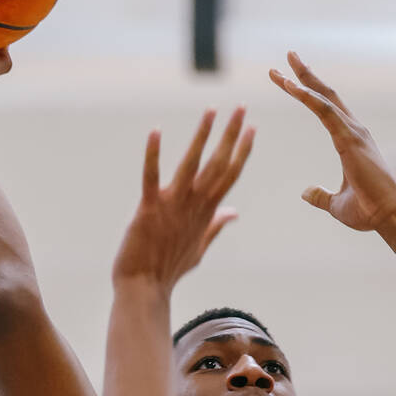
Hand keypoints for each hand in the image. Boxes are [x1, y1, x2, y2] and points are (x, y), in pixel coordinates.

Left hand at [113, 108, 253, 289]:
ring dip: (202, 137)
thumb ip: (216, 225)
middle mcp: (194, 205)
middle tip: (241, 108)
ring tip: (211, 111)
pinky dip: (152, 155)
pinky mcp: (148, 208)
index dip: (241, 150)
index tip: (252, 128)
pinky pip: (150, 177)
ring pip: (192, 165)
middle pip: (218, 164)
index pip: (229, 174)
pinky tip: (155, 131)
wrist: (144, 287)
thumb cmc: (169, 268)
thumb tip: (233, 213)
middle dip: (231, 135)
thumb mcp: (200, 246)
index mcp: (206, 211)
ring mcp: (172, 205)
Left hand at [269, 52, 395, 231]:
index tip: (288, 78)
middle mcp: (353, 130)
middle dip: (306, 74)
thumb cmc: (368, 210)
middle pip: (325, 95)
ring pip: (323, 99)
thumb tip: (305, 192)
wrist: (389, 216)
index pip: (325, 108)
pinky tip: (290, 86)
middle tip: (289, 55)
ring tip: (280, 69)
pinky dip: (306, 97)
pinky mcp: (349, 139)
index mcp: (350, 140)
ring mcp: (353, 132)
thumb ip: (321, 196)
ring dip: (301, 81)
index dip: (308, 91)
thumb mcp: (336, 204)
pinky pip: (324, 111)